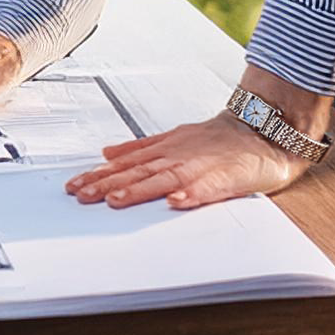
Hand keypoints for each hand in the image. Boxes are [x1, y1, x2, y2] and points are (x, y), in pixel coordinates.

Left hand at [66, 110, 314, 210]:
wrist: (260, 131)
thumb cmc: (217, 139)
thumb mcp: (173, 138)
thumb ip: (140, 147)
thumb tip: (106, 153)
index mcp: (163, 150)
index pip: (124, 165)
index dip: (98, 175)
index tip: (74, 186)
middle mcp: (176, 157)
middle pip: (136, 172)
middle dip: (107, 184)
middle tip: (81, 196)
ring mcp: (199, 166)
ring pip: (164, 178)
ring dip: (139, 189)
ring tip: (116, 200)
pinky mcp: (223, 177)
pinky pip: (206, 187)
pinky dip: (191, 194)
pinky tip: (175, 203)